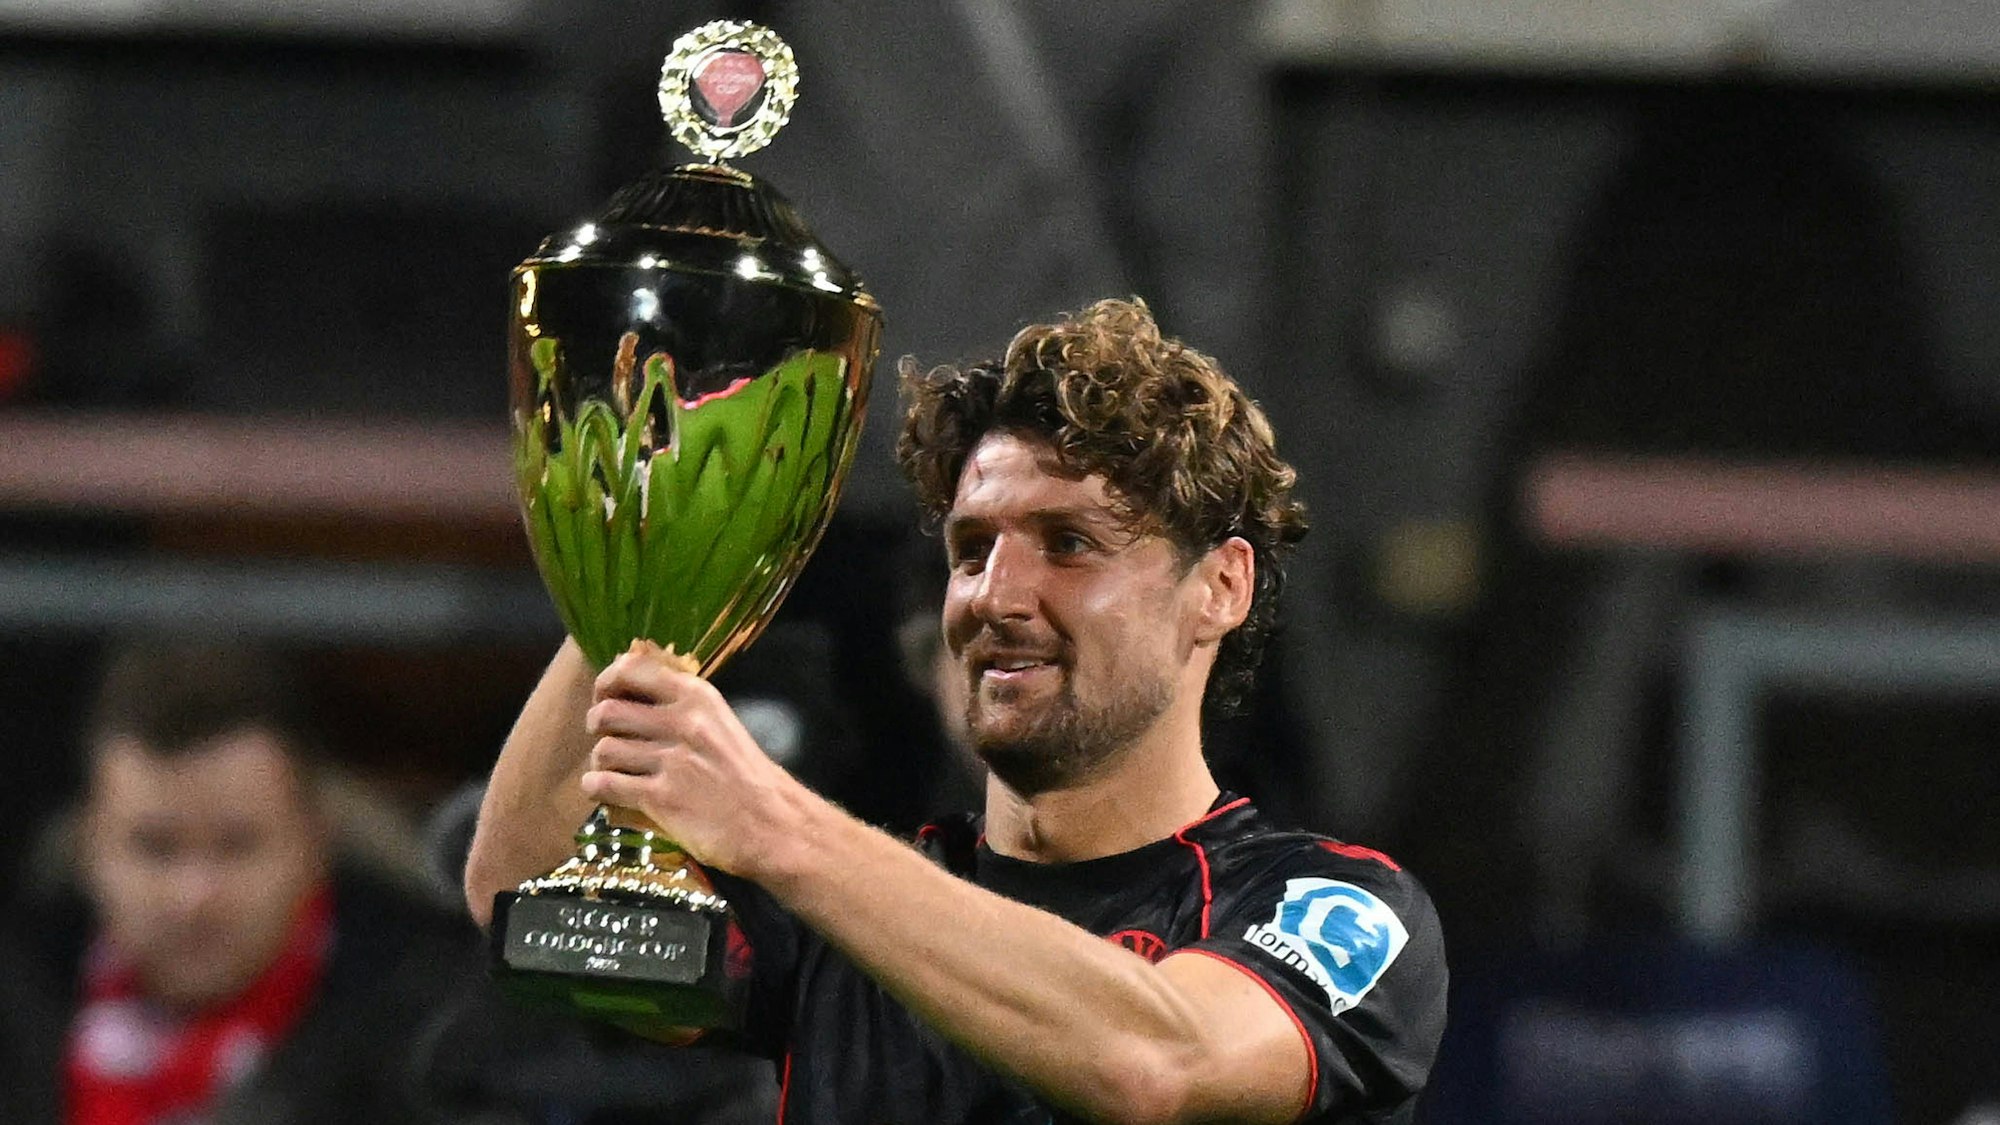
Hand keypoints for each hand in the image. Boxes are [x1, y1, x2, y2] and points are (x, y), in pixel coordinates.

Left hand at [579, 640, 808, 878]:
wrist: (772, 823)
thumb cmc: (745, 774)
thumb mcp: (720, 722)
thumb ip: (682, 706)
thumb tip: (632, 691)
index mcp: (697, 697)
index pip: (632, 669)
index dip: (607, 682)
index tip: (605, 696)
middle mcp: (682, 723)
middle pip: (608, 712)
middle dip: (597, 726)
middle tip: (606, 737)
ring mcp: (671, 761)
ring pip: (603, 749)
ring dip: (601, 762)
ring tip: (613, 769)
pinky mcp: (660, 798)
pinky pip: (604, 784)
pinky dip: (596, 788)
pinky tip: (606, 790)